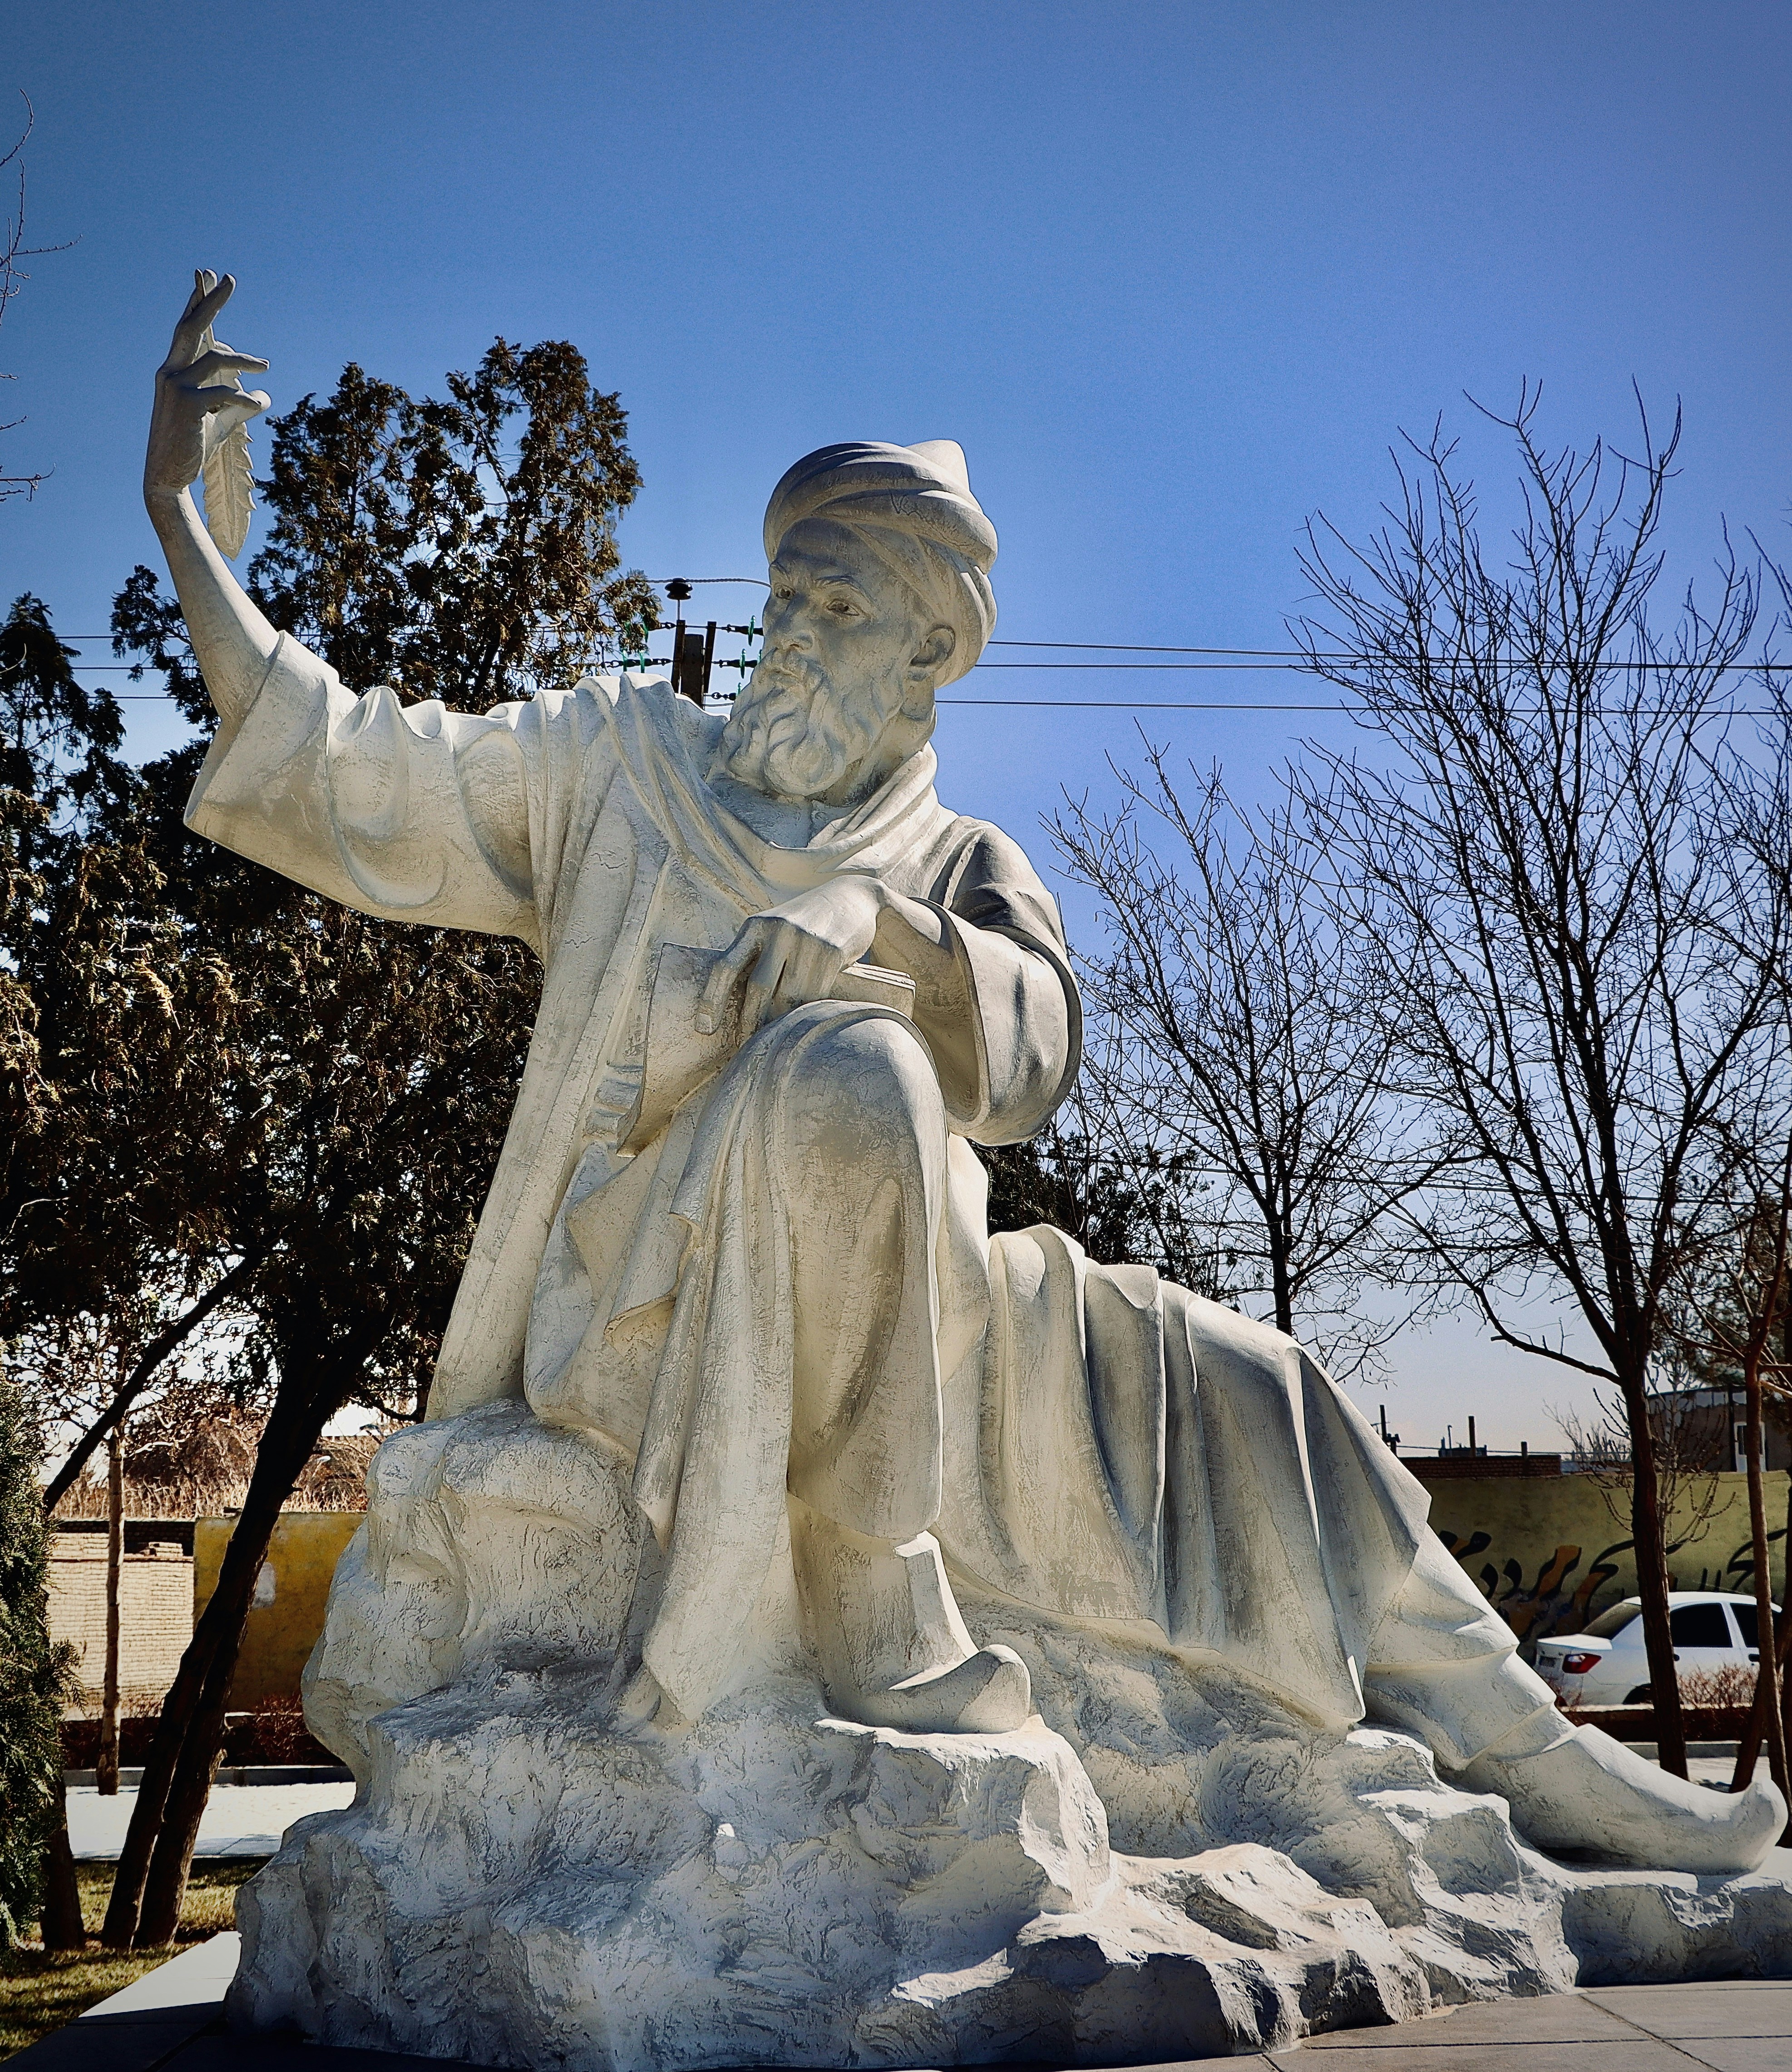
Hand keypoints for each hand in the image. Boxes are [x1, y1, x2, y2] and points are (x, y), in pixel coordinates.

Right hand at [145, 271, 269, 499]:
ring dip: (244, 360)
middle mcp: (169, 372)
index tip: (207, 278)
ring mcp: (175, 386)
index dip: (197, 304)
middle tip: (230, 279)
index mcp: (173, 370)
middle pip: (191, 327)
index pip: (186, 331)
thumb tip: (267, 396)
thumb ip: (242, 405)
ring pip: (215, 359)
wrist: (168, 476)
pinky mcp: (187, 405)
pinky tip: (257, 405)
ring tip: (265, 366)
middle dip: (211, 301)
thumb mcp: (222, 421)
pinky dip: (244, 398)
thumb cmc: (193, 446)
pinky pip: (224, 393)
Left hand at [698, 876, 885, 1038]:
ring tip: (774, 1036)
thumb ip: (753, 957)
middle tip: (746, 1044)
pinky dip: (805, 1010)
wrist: (849, 899)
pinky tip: (802, 1019)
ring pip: (787, 996)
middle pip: (757, 988)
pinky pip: (814, 994)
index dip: (711, 1001)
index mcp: (754, 926)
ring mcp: (806, 940)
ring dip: (780, 1022)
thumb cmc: (802, 924)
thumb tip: (727, 1005)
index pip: (724, 967)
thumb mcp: (772, 930)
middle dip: (750, 1022)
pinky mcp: (831, 952)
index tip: (705, 1029)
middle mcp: (778, 930)